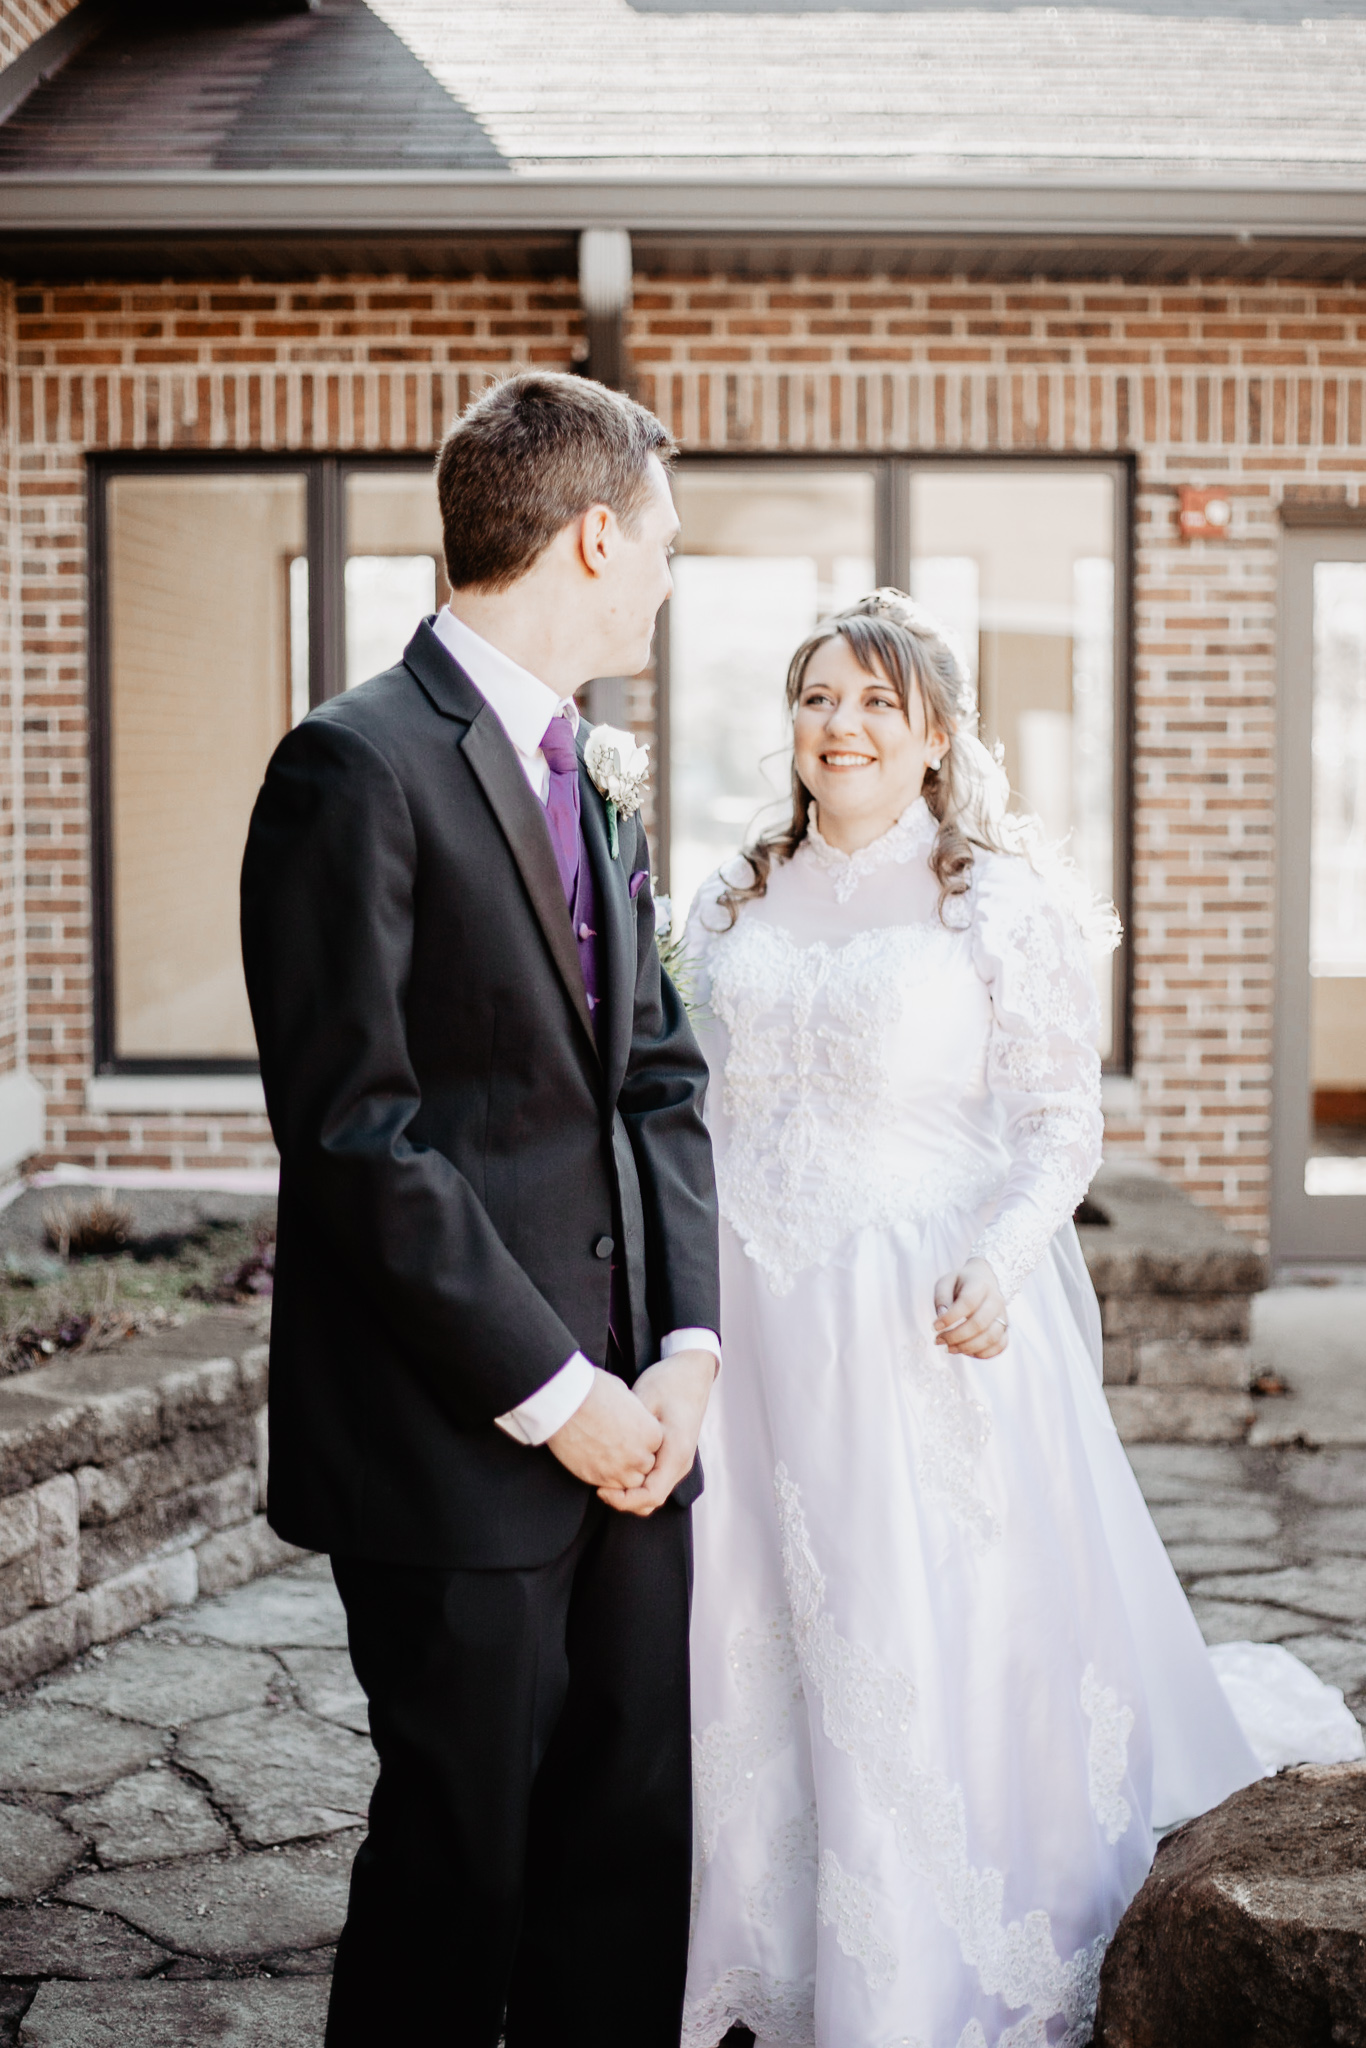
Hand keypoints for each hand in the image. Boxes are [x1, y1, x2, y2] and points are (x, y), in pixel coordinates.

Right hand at [546, 1367, 663, 1490]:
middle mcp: (640, 1456)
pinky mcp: (599, 1479)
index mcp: (652, 1434)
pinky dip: (605, 1480)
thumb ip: (634, 1412)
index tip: (626, 1435)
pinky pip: (610, 1488)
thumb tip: (628, 1413)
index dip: (640, 1442)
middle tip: (614, 1446)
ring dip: (621, 1473)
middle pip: (645, 1466)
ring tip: (605, 1456)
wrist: (567, 1403)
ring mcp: (620, 1470)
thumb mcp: (624, 1394)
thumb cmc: (594, 1392)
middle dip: (632, 1459)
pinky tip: (594, 1462)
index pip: (654, 1448)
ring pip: (630, 1482)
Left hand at [597, 1348, 716, 1517]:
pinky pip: (655, 1481)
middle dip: (623, 1500)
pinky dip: (636, 1483)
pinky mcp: (674, 1457)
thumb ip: (629, 1429)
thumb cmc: (667, 1382)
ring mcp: (679, 1462)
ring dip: (629, 1492)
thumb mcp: (644, 1401)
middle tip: (597, 1486)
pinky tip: (617, 1467)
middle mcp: (681, 1463)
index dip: (623, 1500)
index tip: (600, 1489)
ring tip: (605, 1478)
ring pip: (653, 1493)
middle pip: (651, 1501)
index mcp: (676, 1453)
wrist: (692, 1372)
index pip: (650, 1496)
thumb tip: (603, 1450)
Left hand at [932, 1257, 1008, 1358]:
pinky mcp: (1005, 1328)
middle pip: (979, 1323)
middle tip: (939, 1340)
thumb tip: (941, 1317)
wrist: (983, 1280)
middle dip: (956, 1336)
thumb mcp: (946, 1282)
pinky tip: (966, 1352)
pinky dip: (983, 1353)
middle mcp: (996, 1300)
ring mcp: (1003, 1315)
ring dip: (968, 1348)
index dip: (950, 1318)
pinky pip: (1000, 1345)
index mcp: (980, 1285)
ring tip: (949, 1348)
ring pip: (991, 1337)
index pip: (968, 1303)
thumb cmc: (960, 1284)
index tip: (934, 1326)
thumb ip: (941, 1298)